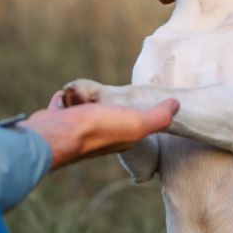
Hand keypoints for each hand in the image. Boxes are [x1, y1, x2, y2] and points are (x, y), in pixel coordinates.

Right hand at [19, 91, 178, 169]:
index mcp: (120, 138)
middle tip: (105, 96)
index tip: (136, 101)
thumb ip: (158, 117)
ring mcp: (76, 129)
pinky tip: (66, 97)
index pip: (132, 123)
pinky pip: (63, 105)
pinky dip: (64, 99)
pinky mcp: (57, 121)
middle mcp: (98, 137)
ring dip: (83, 97)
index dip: (135, 112)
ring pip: (84, 108)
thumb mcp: (136, 123)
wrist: (55, 134)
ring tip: (84, 94)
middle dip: (105, 102)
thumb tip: (177, 105)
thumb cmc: (97, 129)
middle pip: (105, 112)